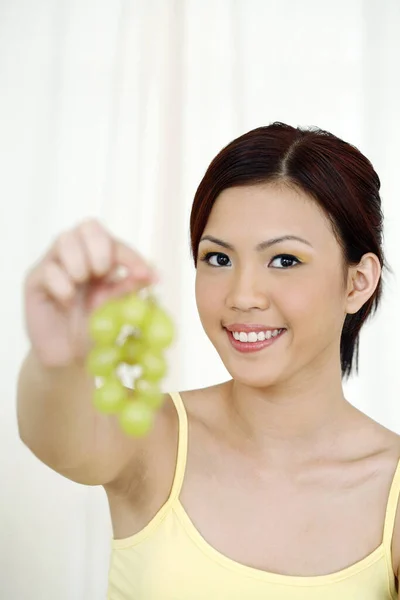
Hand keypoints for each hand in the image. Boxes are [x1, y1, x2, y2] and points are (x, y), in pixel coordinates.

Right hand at [24, 219, 157, 366]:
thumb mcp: (116, 310)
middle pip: (88, 226)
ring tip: (80, 285)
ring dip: (78, 262)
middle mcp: (78, 256)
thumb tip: (153, 274)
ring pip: (64, 239)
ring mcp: (54, 265)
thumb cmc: (92, 330)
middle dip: (99, 248)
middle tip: (102, 273)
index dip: (130, 255)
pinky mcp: (35, 280)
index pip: (114, 243)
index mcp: (101, 260)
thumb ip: (129, 289)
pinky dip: (62, 285)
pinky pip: (48, 269)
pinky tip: (66, 301)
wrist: (68, 357)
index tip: (143, 274)